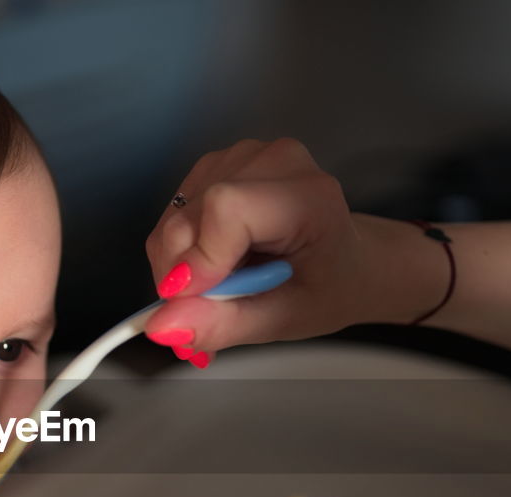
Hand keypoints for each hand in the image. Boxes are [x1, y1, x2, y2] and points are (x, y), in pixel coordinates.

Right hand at [143, 138, 444, 360]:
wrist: (347, 262)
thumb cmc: (328, 286)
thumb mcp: (285, 320)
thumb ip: (225, 323)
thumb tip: (163, 325)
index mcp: (307, 195)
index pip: (226, 208)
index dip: (198, 259)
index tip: (190, 304)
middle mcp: (272, 162)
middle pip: (189, 217)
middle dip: (181, 277)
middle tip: (205, 314)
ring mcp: (241, 157)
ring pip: (173, 219)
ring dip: (179, 267)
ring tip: (221, 287)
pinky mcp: (217, 165)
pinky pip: (173, 215)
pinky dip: (181, 252)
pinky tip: (214, 265)